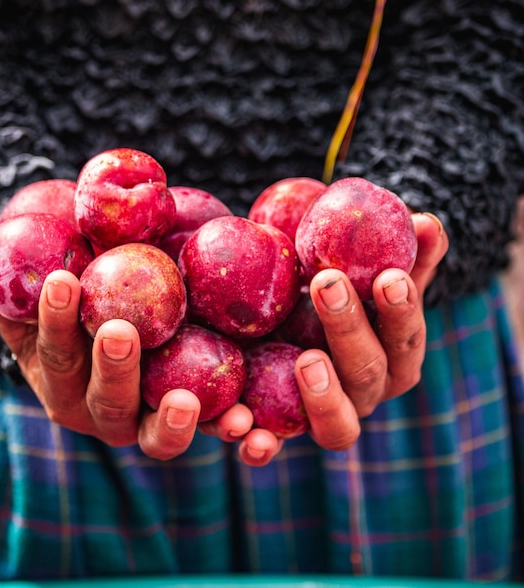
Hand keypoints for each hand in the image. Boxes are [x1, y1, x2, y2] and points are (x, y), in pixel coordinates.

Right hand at [0, 248, 244, 459]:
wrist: (129, 352)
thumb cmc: (83, 327)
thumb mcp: (45, 313)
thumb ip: (12, 294)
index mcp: (66, 382)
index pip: (57, 352)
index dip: (55, 320)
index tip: (63, 280)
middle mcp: (105, 413)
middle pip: (106, 400)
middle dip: (111, 369)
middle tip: (119, 331)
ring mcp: (150, 424)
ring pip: (158, 435)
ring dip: (174, 423)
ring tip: (188, 402)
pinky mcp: (196, 424)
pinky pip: (215, 433)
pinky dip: (233, 433)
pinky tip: (252, 428)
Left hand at [201, 211, 449, 465]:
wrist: (284, 325)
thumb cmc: (332, 292)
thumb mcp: (360, 268)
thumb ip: (395, 250)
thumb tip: (426, 221)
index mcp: (392, 357)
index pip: (406, 338)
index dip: (402, 312)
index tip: (389, 275)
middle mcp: (364, 394)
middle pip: (369, 374)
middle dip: (351, 329)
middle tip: (327, 283)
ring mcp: (323, 419)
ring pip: (337, 426)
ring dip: (325, 397)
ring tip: (308, 360)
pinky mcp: (279, 433)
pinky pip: (273, 447)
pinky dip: (261, 444)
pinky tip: (242, 427)